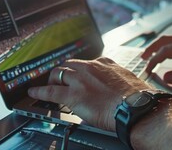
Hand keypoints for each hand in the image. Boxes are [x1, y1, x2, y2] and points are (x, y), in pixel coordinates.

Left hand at [28, 57, 151, 130]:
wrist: (135, 108)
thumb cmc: (137, 98)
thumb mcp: (128, 81)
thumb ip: (116, 80)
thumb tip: (115, 88)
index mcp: (106, 63)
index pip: (87, 62)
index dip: (79, 70)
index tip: (78, 74)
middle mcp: (91, 67)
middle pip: (69, 64)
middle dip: (63, 72)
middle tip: (60, 80)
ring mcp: (80, 79)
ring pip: (58, 73)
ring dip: (53, 79)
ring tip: (49, 86)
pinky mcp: (73, 94)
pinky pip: (50, 90)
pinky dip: (40, 91)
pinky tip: (34, 92)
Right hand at [141, 36, 171, 87]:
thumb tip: (164, 76)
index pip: (165, 50)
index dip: (153, 60)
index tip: (146, 70)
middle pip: (165, 40)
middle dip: (151, 48)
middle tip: (141, 58)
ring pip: (171, 40)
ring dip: (159, 46)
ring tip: (150, 55)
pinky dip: (167, 47)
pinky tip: (167, 54)